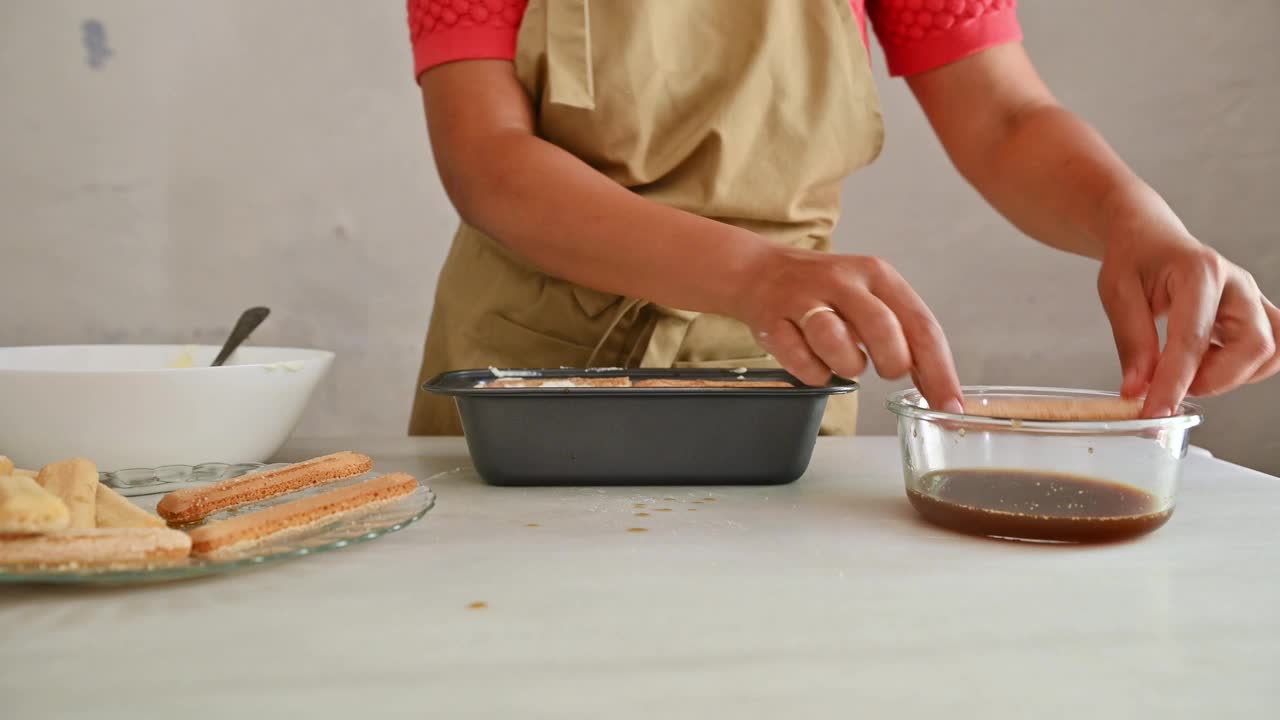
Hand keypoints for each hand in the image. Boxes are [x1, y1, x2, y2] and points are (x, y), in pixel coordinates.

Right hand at [737, 246, 963, 412]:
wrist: (760, 272)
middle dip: (891, 363)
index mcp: (877, 275)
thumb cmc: (826, 293)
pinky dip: (813, 372)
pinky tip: (813, 361)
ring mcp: (805, 298)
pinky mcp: (773, 320)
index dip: (940, 371)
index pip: (921, 325)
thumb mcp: (870, 297)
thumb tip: (937, 385)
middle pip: (883, 329)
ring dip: (847, 366)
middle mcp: (843, 281)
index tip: (950, 405)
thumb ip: (903, 334)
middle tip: (886, 372)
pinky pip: (801, 361)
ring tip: (843, 361)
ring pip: (837, 342)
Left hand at [1098, 232, 1279, 416]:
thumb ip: (1131, 342)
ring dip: (1230, 376)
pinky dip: (1242, 370)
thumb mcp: (1117, 293)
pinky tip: (1207, 363)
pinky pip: (1270, 352)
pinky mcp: (1257, 314)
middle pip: (1254, 346)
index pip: (1193, 338)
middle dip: (1213, 379)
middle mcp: (1237, 284)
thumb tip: (1137, 390)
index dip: (1175, 381)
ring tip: (1187, 369)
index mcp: (1199, 271)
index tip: (1156, 411)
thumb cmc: (1135, 259)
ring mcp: (1253, 299)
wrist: (1150, 238)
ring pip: (1270, 353)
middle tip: (1170, 384)